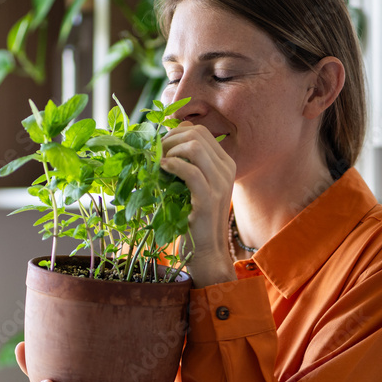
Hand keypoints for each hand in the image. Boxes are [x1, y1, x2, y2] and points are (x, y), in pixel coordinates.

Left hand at [160, 121, 236, 285]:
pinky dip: (172, 165)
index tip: (160, 148)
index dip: (175, 133)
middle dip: (170, 139)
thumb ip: (188, 163)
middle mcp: (226, 169)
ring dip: (171, 151)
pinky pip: (191, 171)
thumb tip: (166, 139)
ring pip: (195, 147)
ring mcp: (220, 183)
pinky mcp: (208, 199)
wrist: (206, 250)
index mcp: (225, 163)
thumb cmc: (194, 217)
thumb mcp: (195, 184)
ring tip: (159, 164)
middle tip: (155, 155)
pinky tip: (162, 170)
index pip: (200, 131)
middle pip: (197, 134)